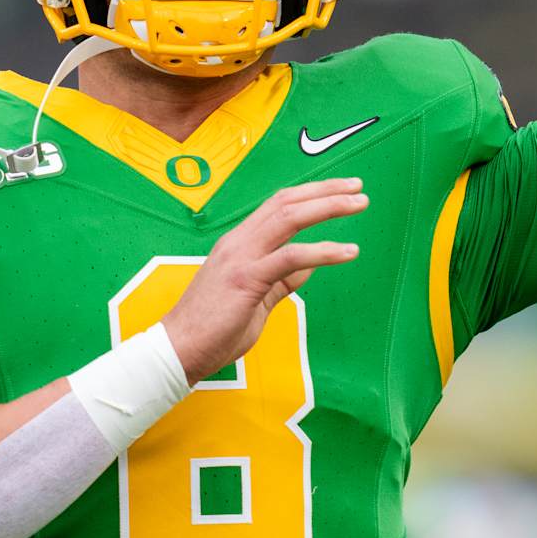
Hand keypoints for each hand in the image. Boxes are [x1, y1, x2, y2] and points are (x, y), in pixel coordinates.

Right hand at [161, 177, 366, 382]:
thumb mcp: (255, 298)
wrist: (178, 350)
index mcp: (238, 243)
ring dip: (328, 207)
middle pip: (286, 202)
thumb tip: (310, 265)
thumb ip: (282, 279)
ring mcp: (241, 258)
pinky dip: (322, 250)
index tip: (340, 189)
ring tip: (358, 204)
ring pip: (289, 218)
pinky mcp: (246, 279)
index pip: (278, 205)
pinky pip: (290, 257)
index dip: (310, 193)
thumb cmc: (213, 329)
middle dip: (325, 190)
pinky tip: (347, 251)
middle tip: (358, 187)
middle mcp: (239, 242)